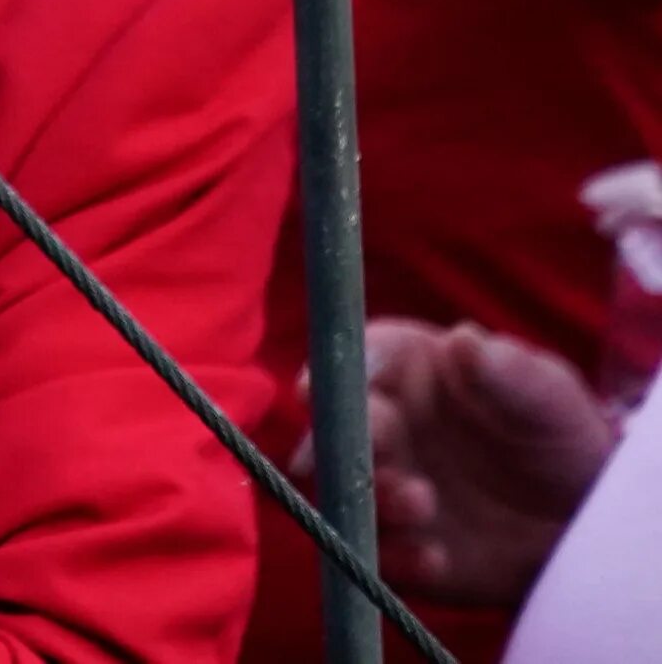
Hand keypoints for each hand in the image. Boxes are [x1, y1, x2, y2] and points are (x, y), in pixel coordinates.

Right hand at [296, 318, 614, 606]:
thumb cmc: (557, 435)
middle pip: (328, 428)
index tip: (319, 390)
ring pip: (337, 491)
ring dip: (366, 499)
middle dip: (344, 445)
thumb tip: (464, 340)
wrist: (579, 518)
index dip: (332, 374)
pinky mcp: (390, 543)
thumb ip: (509, 371)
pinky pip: (369, 554)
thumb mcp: (548, 397)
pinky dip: (394, 557)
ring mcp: (377, 484)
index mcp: (399, 370)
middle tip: (384, 458)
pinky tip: (436, 558)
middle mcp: (375, 424)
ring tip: (422, 504)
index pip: (349, 361)